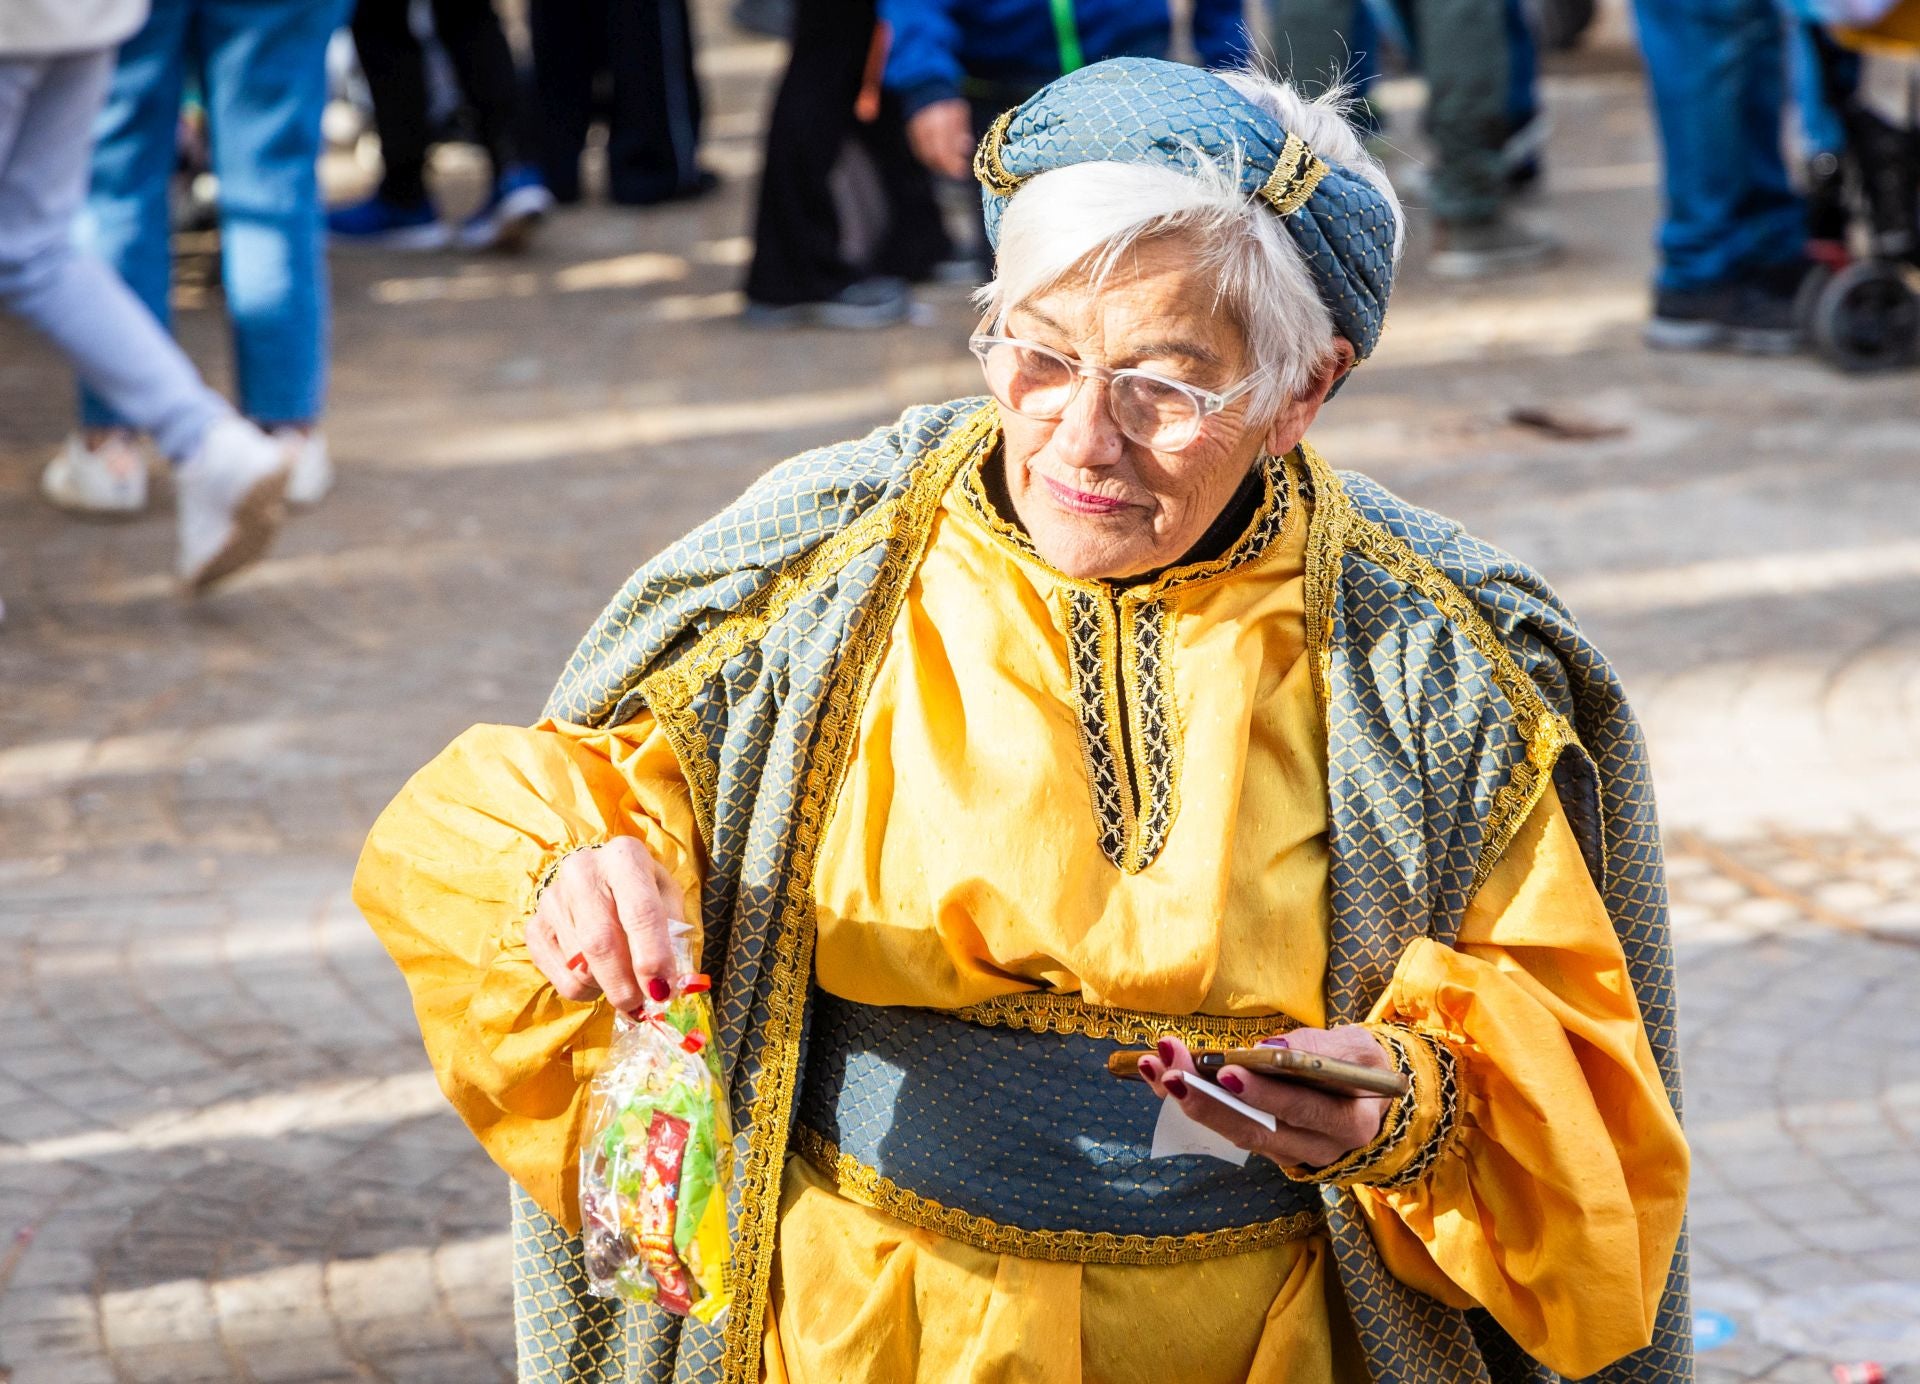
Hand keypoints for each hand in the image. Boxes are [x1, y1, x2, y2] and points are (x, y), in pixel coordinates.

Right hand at [524, 838, 686, 1014]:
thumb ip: (673, 937)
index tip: (663, 991)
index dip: (653, 957)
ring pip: (581, 966)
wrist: (597, 878)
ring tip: (622, 977)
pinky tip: (598, 973)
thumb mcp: (667, 900)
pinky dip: (586, 990)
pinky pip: (562, 979)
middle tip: (643, 1007)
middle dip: (625, 984)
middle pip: (601, 943)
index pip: (640, 912)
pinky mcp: (535, 927)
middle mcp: (582, 872)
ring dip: (608, 987)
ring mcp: (552, 899)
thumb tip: (668, 987)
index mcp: (624, 858)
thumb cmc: (641, 892)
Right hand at [908, 98, 974, 179]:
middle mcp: (927, 128)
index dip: (953, 165)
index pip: (946, 151)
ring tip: (946, 165)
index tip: (960, 172)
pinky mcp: (910, 131)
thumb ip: (961, 131)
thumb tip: (964, 149)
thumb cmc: (947, 100)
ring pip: (924, 154)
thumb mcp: (959, 113)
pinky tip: (935, 157)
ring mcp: (917, 130)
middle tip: (954, 170)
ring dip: (936, 163)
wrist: (926, 85)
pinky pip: (918, 149)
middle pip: (934, 156)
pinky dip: (926, 156)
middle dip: (945, 166)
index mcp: (941, 123)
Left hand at [1137, 1028, 1393, 1168]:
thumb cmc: (1360, 1065)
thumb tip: (1268, 1049)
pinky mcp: (1267, 1147)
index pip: (1304, 1110)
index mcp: (1350, 1123)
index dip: (1264, 1094)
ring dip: (1191, 1101)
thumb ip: (1321, 1048)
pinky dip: (1194, 1102)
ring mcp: (1290, 1153)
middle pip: (1258, 1130)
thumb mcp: (1356, 1046)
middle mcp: (1319, 1147)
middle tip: (1171, 1071)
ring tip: (1156, 1068)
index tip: (1226, 1070)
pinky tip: (1162, 1076)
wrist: (1369, 1095)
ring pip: (1236, 1133)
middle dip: (1209, 1099)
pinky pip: (1228, 1128)